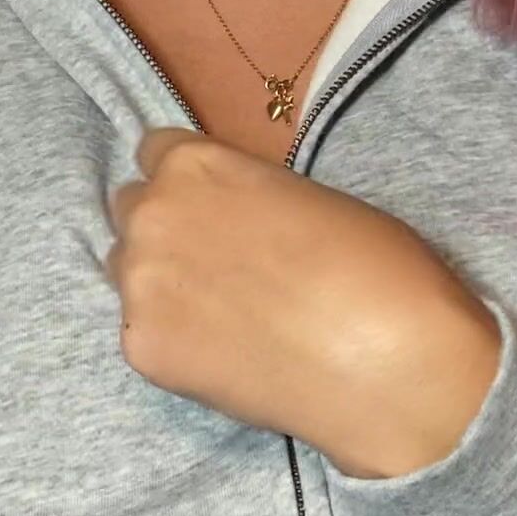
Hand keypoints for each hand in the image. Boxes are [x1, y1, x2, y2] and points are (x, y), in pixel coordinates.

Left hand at [105, 129, 501, 477]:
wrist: (388, 363)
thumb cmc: (375, 266)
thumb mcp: (307, 196)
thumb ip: (246, 195)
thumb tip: (232, 218)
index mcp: (195, 165)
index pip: (154, 152)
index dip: (188, 181)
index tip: (212, 205)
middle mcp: (153, 216)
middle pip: (132, 211)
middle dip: (167, 229)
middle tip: (220, 263)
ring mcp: (140, 287)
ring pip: (128, 274)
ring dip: (162, 284)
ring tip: (223, 313)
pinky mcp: (143, 351)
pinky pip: (144, 334)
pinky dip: (176, 342)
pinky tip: (227, 354)